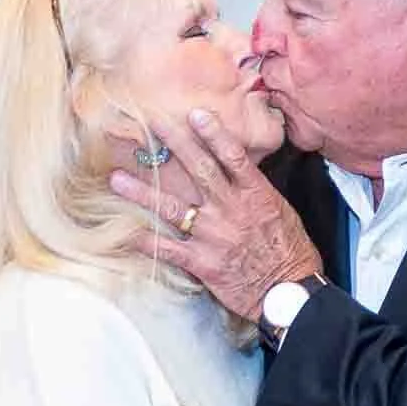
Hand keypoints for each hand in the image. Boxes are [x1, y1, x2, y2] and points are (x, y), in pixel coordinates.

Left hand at [107, 108, 320, 320]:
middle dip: (175, 144)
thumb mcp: (281, 211)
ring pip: (173, 208)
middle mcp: (230, 209)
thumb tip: (237, 170)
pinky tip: (125, 233)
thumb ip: (255, 190)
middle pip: (199, 170)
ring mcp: (213, 235)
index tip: (195, 114)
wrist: (289, 291)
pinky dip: (146, 242)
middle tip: (151, 125)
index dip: (213, 133)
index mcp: (254, 194)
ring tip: (116, 179)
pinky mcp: (203, 262)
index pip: (232, 156)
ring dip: (143, 192)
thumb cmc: (290, 251)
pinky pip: (168, 250)